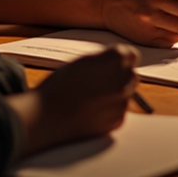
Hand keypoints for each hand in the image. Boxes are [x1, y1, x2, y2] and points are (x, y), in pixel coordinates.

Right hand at [8, 44, 137, 158]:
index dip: (120, 60)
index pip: (131, 55)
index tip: (110, 64)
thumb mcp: (84, 62)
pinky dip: (110, 111)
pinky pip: (119, 111)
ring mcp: (123, 101)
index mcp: (116, 59)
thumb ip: (105, 61)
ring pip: (127, 94)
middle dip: (120, 77)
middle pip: (132, 74)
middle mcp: (124, 79)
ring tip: (91, 98)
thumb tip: (118, 64)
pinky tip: (91, 111)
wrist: (46, 116)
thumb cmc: (61, 85)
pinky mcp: (117, 120)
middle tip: (99, 82)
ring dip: (115, 94)